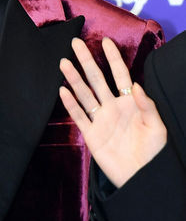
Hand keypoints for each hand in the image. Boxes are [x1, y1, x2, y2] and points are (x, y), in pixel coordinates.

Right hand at [59, 37, 166, 187]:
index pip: (120, 75)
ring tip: (64, 62)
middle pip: (97, 79)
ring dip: (74, 78)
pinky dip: (70, 104)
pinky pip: (79, 116)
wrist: (141, 178)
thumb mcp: (157, 128)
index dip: (113, 59)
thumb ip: (148, 106)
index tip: (106, 42)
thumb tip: (137, 86)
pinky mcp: (91, 135)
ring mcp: (101, 120)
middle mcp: (113, 107)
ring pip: (84, 94)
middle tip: (76, 43)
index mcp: (131, 103)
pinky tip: (62, 90)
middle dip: (87, 61)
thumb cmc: (154, 153)